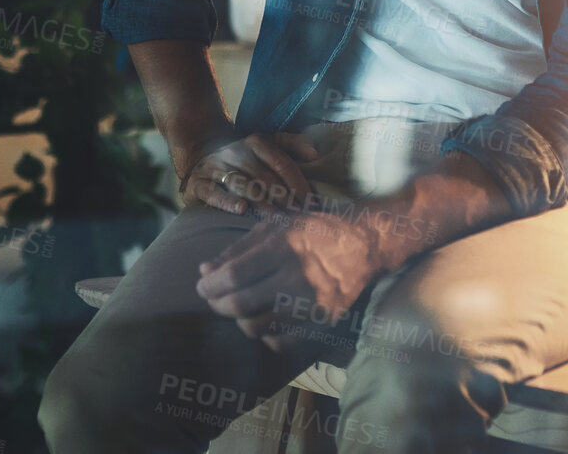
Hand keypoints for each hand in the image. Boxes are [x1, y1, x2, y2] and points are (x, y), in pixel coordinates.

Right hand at [180, 131, 318, 214]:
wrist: (200, 152)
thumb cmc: (244, 156)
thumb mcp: (267, 144)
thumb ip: (292, 145)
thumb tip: (315, 153)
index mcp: (256, 142)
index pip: (281, 161)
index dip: (297, 182)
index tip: (311, 202)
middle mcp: (236, 152)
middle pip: (263, 175)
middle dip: (283, 197)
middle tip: (298, 215)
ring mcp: (216, 167)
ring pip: (242, 184)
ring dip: (261, 201)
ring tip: (276, 216)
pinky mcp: (198, 183)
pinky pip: (213, 192)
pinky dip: (227, 201)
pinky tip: (241, 209)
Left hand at [195, 208, 383, 353]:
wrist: (364, 243)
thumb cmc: (314, 230)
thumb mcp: (275, 227)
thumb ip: (238, 250)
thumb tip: (204, 271)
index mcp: (284, 247)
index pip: (233, 276)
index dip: (210, 285)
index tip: (203, 286)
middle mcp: (298, 276)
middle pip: (241, 304)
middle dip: (218, 304)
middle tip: (215, 299)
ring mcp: (312, 302)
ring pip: (257, 328)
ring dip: (240, 321)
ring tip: (241, 308)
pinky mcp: (323, 320)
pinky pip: (281, 341)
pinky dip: (266, 334)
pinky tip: (266, 319)